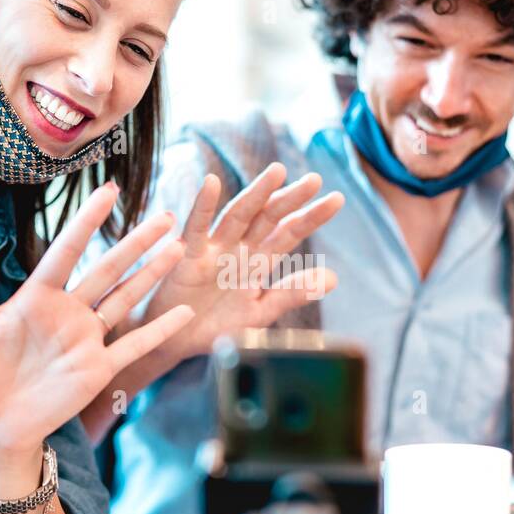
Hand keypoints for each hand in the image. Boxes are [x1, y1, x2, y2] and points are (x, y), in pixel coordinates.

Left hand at [0, 182, 194, 470]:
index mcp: (36, 297)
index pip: (68, 250)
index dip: (88, 221)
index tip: (108, 192)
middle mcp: (67, 313)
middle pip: (109, 268)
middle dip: (137, 242)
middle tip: (166, 216)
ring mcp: (86, 340)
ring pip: (127, 298)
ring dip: (152, 274)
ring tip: (179, 249)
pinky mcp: (97, 370)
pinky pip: (135, 346)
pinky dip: (160, 329)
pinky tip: (183, 313)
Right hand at [138, 162, 343, 365]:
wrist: (177, 341)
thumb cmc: (217, 326)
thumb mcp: (260, 312)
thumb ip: (292, 294)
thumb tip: (333, 278)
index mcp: (259, 261)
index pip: (290, 233)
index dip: (311, 216)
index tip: (336, 199)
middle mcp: (239, 248)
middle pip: (268, 217)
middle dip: (290, 198)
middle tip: (314, 179)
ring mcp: (214, 249)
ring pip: (238, 215)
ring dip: (256, 193)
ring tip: (276, 172)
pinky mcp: (188, 256)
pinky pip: (196, 228)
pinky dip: (202, 206)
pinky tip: (211, 183)